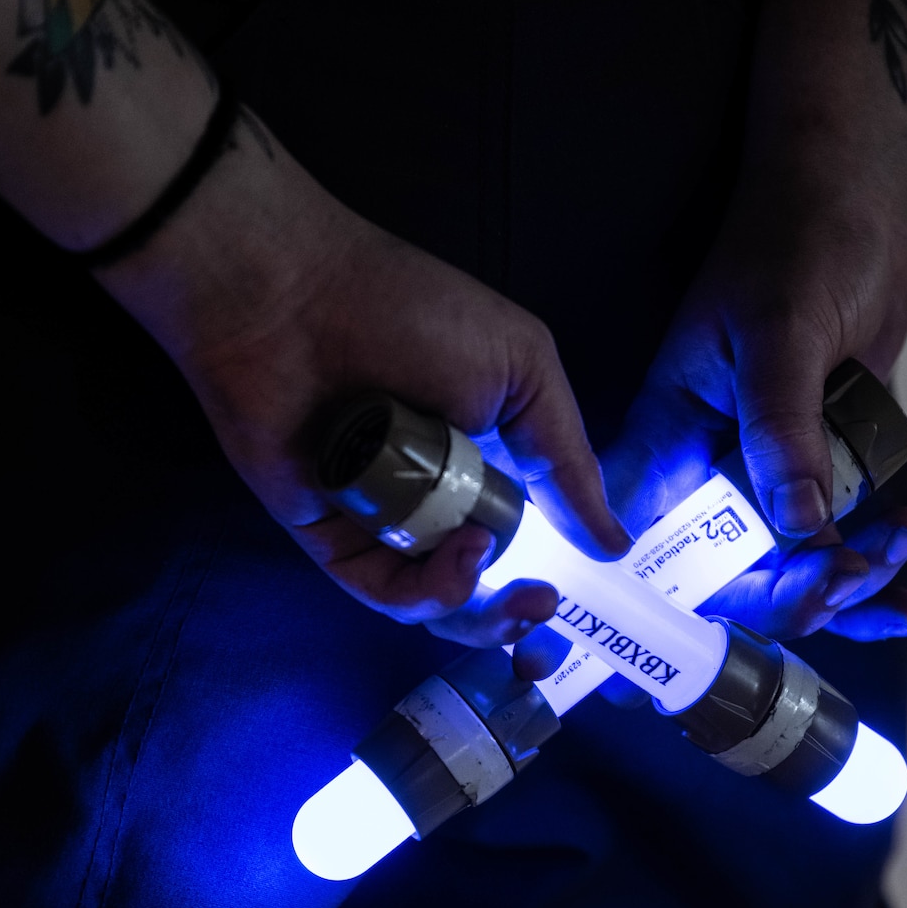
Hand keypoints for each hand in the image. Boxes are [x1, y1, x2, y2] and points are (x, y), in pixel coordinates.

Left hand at [96, 101, 626, 638]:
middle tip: (540, 603)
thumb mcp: (523, 372)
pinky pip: (383, 592)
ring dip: (472, 597)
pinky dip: (423, 591)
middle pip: (487, 580)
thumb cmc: (410, 312)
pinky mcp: (330, 537)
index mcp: (487, 452)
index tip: (587, 581)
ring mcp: (382, 519)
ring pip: (436, 598)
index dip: (559, 564)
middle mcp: (436, 492)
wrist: (292, 301)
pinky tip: (451, 556)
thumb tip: (614, 544)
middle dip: (518, 606)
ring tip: (478, 557)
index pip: (533, 531)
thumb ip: (568, 462)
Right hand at [606, 144, 906, 641]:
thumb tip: (797, 527)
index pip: (657, 550)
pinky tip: (904, 552)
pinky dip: (870, 557)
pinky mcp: (815, 462)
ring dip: (848, 579)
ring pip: (791, 564)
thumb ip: (780, 428)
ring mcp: (763, 469)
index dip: (691, 604)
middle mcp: (708, 465)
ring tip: (896, 544)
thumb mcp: (780, 329)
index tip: (752, 616)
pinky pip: (835, 535)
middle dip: (792, 595)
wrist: (856, 202)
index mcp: (668, 437)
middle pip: (730, 576)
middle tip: (849, 579)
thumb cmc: (795, 239)